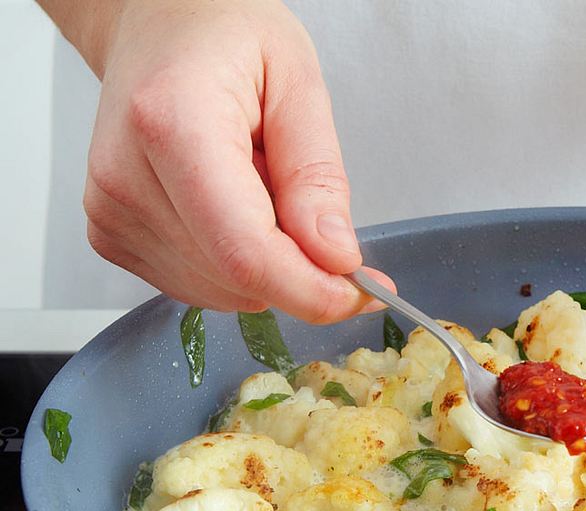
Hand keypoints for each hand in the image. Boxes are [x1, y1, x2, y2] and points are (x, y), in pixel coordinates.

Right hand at [80, 0, 389, 320]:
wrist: (159, 25)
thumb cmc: (226, 38)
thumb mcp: (299, 85)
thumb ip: (317, 177)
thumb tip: (334, 257)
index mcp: (172, 125)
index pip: (246, 252)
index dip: (312, 291)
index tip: (362, 294)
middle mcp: (125, 176)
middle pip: (236, 278)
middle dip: (299, 271)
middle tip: (313, 212)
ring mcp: (110, 211)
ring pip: (221, 291)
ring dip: (265, 263)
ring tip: (258, 187)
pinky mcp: (110, 234)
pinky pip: (198, 286)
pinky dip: (234, 265)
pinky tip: (232, 206)